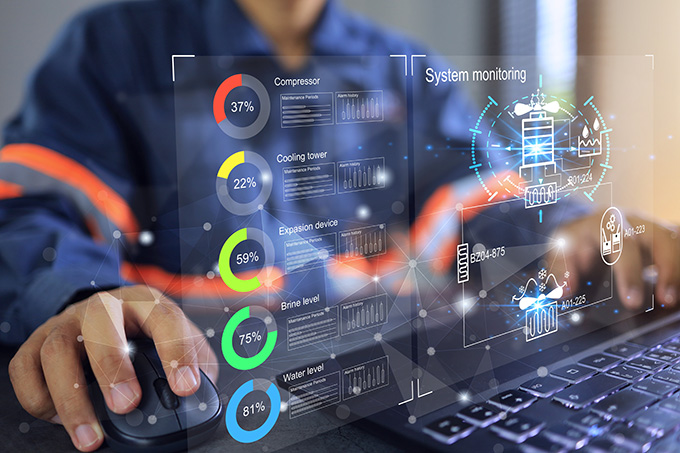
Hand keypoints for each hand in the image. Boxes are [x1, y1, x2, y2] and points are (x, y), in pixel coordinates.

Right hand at [8, 285, 218, 451]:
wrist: (105, 314)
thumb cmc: (146, 333)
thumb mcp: (178, 340)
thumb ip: (195, 365)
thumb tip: (204, 401)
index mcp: (146, 302)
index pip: (164, 317)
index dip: (176, 351)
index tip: (186, 387)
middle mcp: (103, 306)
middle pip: (100, 323)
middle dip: (112, 366)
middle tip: (127, 405)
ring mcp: (66, 322)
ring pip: (57, 349)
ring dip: (72, 396)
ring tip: (90, 437)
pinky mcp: (37, 342)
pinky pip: (25, 368)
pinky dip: (39, 398)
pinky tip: (59, 419)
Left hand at [554, 213, 679, 309]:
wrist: (584, 222)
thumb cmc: (574, 238)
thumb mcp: (559, 249)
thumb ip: (561, 268)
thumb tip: (565, 289)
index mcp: (605, 222)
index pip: (622, 243)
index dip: (630, 272)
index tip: (632, 301)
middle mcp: (633, 220)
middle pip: (659, 238)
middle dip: (667, 269)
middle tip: (666, 300)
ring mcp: (651, 226)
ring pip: (673, 240)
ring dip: (676, 269)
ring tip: (672, 298)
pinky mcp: (662, 236)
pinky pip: (677, 245)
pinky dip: (678, 265)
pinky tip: (676, 286)